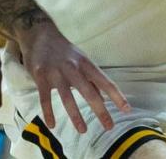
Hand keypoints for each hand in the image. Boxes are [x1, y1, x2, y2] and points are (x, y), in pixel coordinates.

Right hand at [16, 17, 130, 132]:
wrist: (39, 34)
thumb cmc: (64, 51)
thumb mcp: (81, 60)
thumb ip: (91, 80)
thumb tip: (105, 100)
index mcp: (86, 63)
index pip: (105, 81)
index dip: (117, 96)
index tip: (126, 110)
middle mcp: (73, 67)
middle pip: (89, 91)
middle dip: (100, 110)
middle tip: (109, 126)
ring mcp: (56, 72)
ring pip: (67, 96)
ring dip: (75, 115)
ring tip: (83, 130)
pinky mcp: (41, 76)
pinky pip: (45, 97)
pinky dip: (49, 112)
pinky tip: (52, 125)